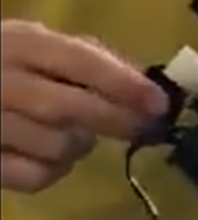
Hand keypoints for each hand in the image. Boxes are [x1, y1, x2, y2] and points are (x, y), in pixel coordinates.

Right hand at [1, 20, 168, 191]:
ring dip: (80, 146)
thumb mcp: (32, 46)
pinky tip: (46, 157)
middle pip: (69, 107)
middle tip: (144, 128)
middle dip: (116, 120)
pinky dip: (53, 171)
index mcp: (16, 42)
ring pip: (57, 146)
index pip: (78, 61)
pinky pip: (33, 177)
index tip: (159, 103)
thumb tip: (145, 78)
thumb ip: (87, 58)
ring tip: (75, 137)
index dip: (123, 83)